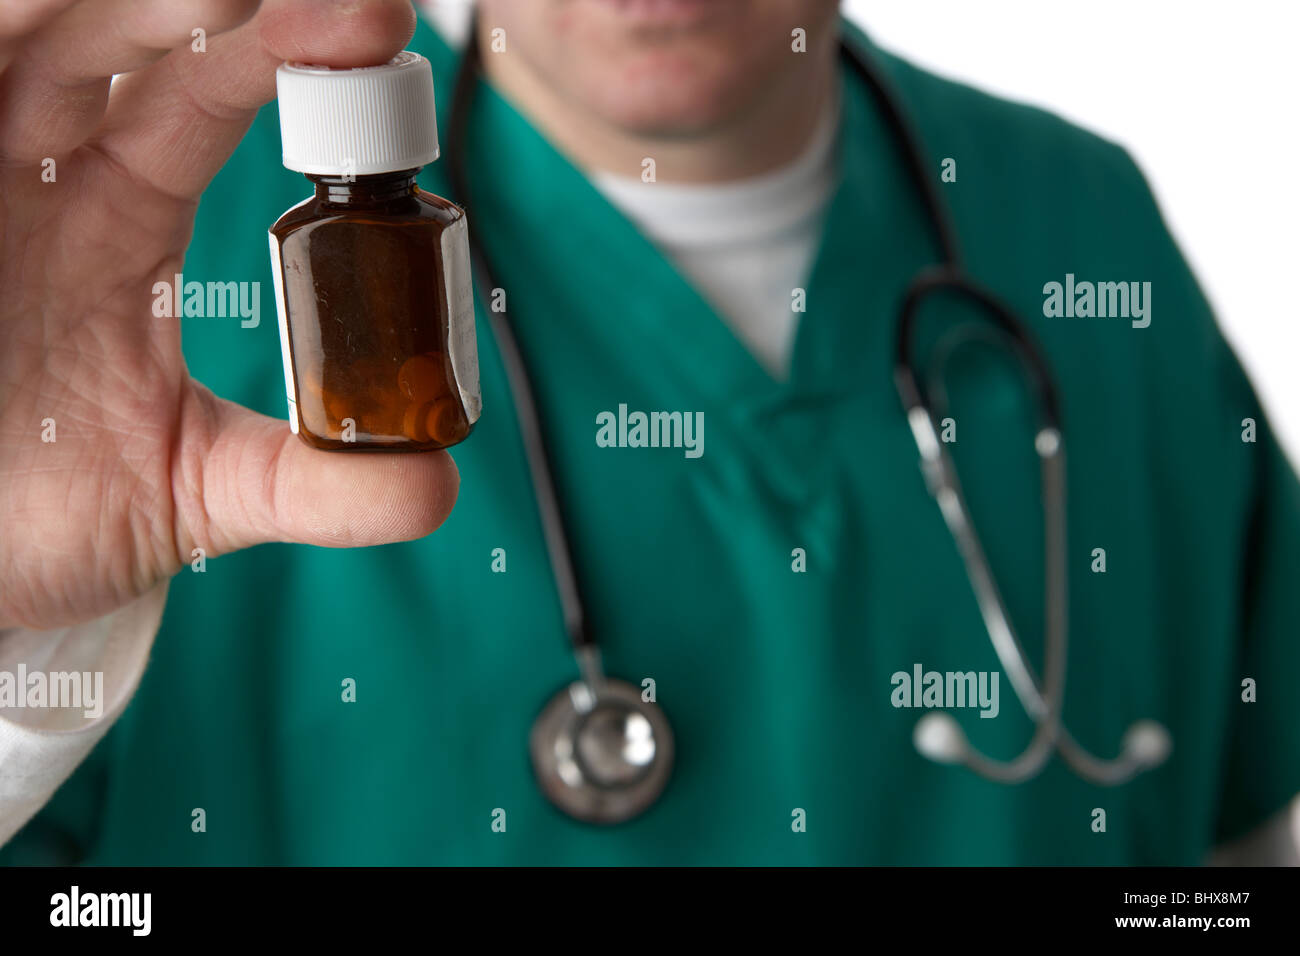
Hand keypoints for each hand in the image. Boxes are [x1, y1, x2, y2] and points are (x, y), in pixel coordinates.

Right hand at [0, 0, 458, 630]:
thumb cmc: (54, 512)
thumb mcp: (200, 491)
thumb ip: (315, 481)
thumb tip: (437, 487)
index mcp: (122, 218)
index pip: (204, 98)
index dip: (279, 52)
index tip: (375, 25)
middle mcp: (44, 176)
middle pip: (114, 38)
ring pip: (27, 46)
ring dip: (100, 5)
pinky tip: (34, 18)